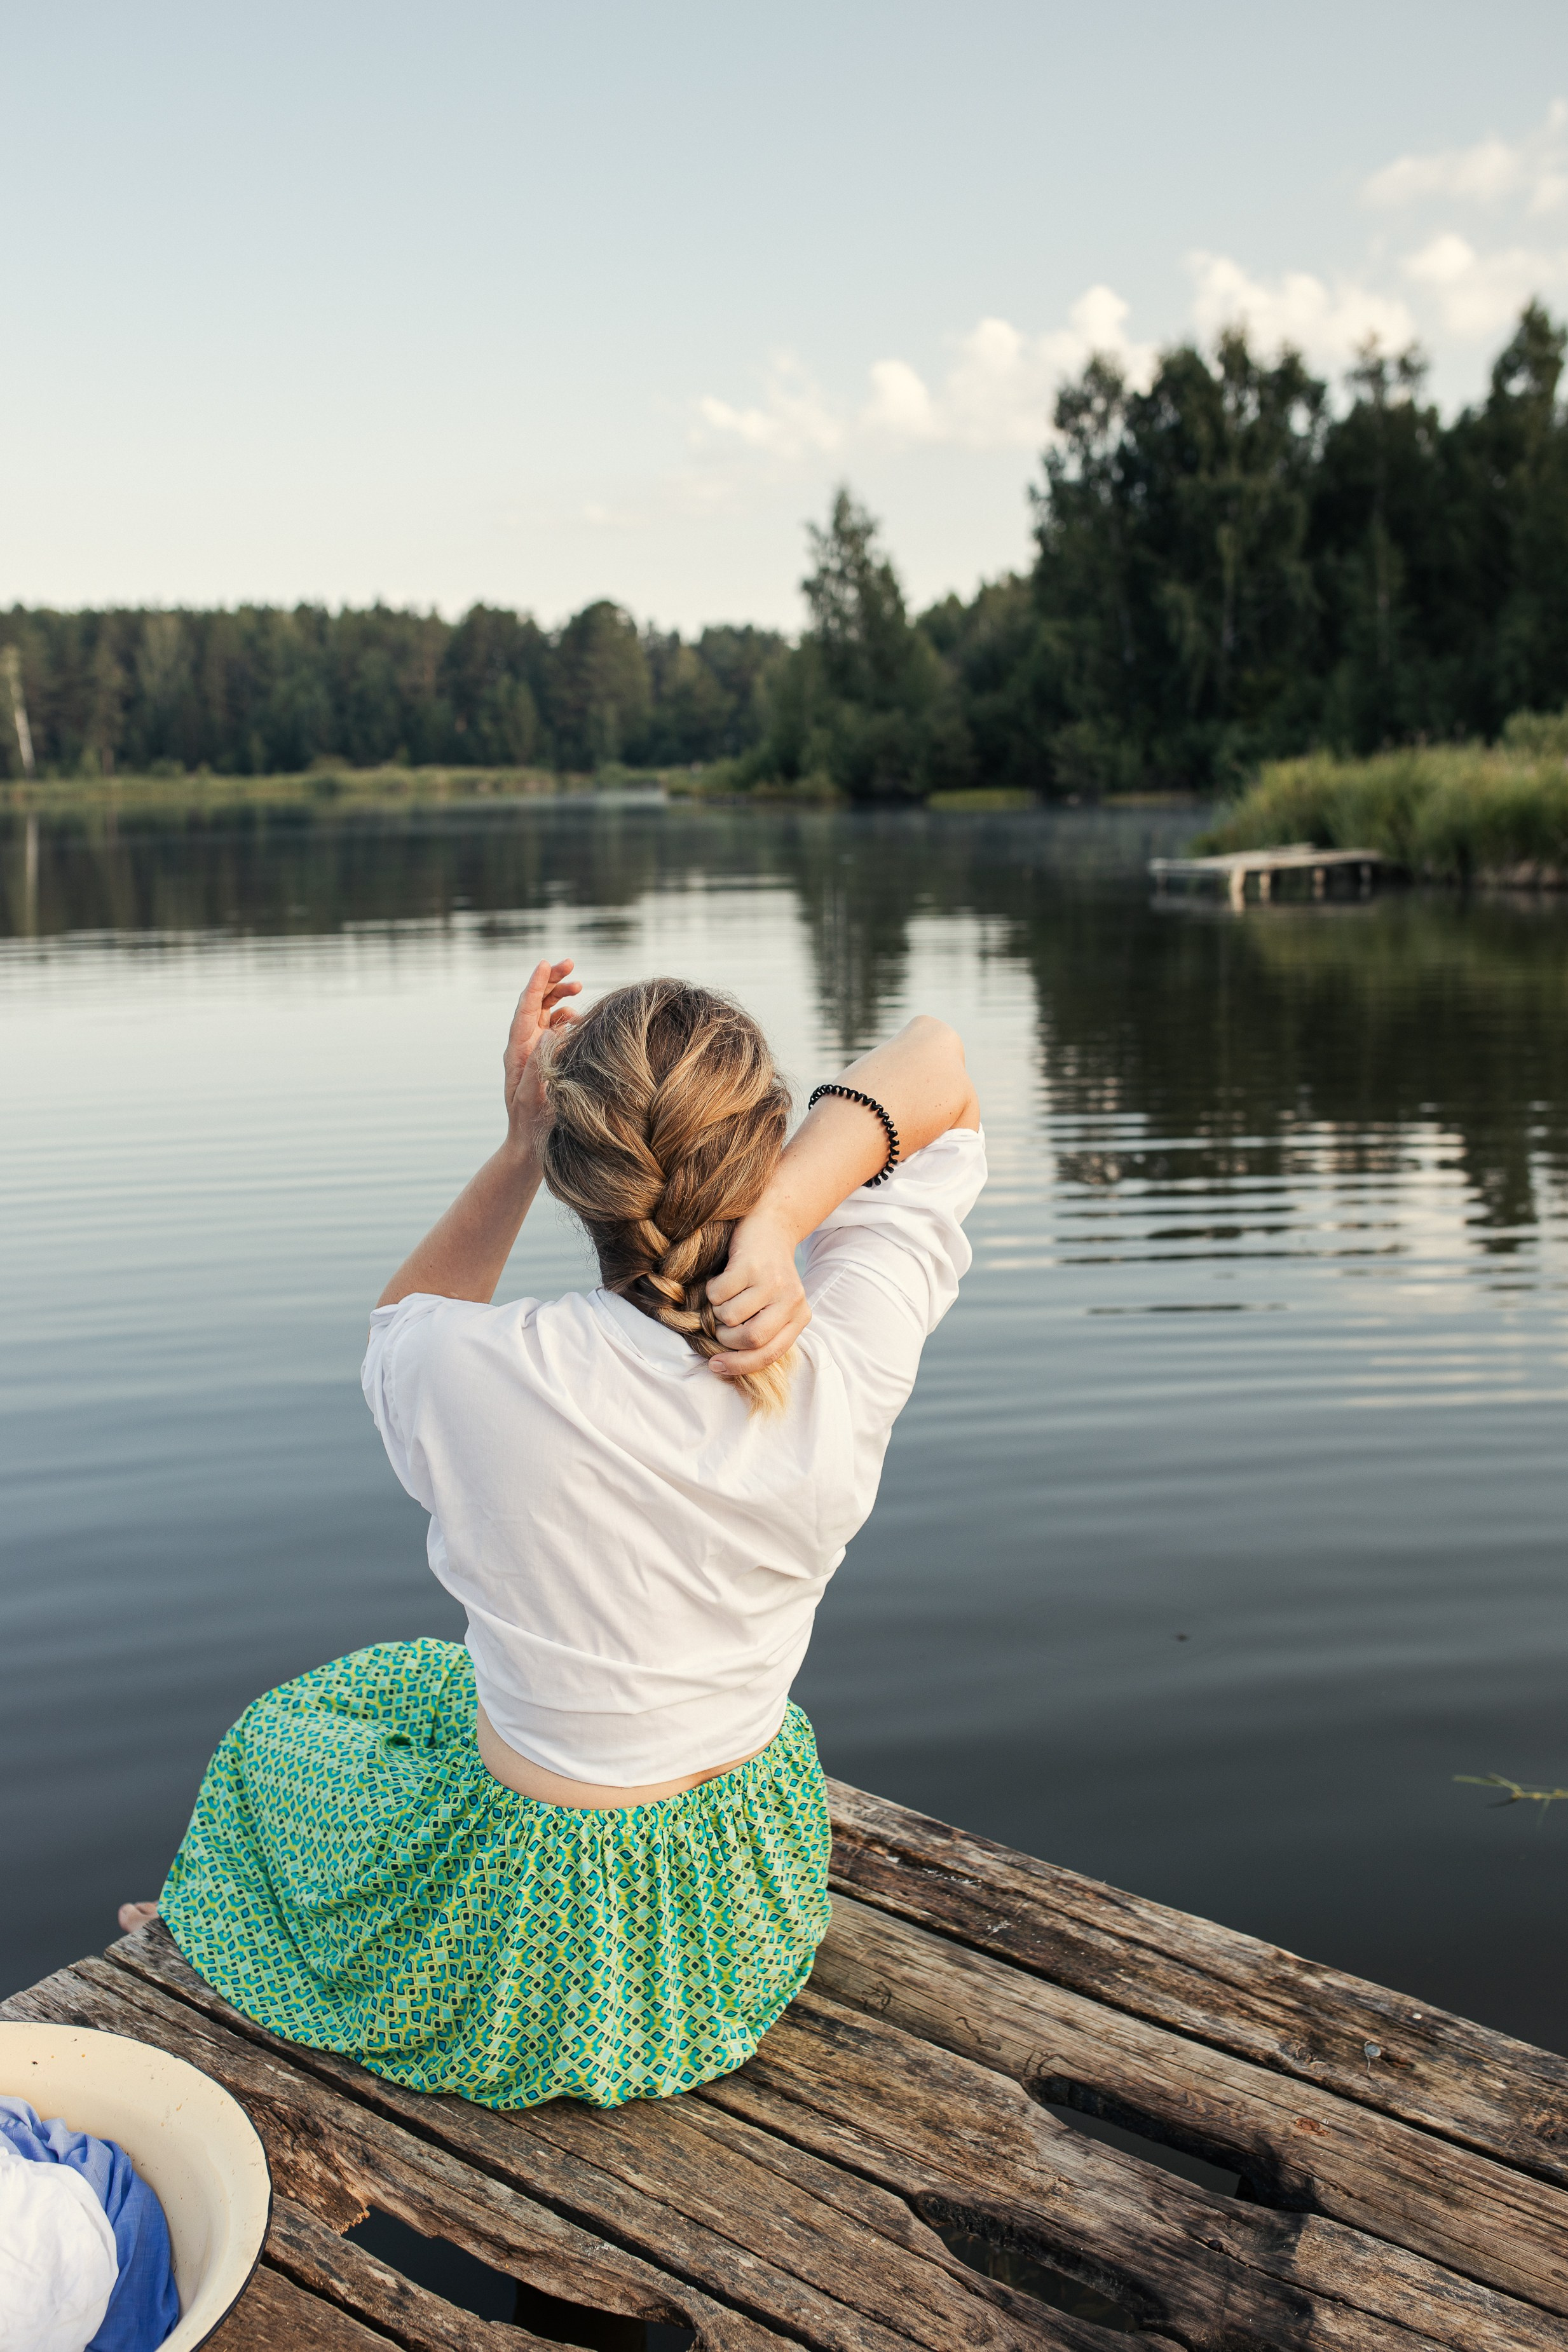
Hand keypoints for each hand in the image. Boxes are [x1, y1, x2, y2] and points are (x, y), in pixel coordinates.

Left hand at [503, 958, 581, 1148]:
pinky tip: (577, 1016)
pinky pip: (552, 1032)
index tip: (546, 963)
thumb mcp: (532, 1094)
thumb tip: (552, 1029)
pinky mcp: (544, 1062)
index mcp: (518, 1052)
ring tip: (578, 985)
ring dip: (559, 997)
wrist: (529, 1148)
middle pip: (534, 1005)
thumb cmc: (531, 1126)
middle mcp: (524, 1049)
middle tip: (571, 964)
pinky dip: (564, 1018)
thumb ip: (539, 1062)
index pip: (525, 1009)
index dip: (536, 984)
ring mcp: (534, 1054)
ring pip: (544, 1015)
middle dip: (551, 982)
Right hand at [705, 1205, 810, 1377]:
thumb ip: (763, 1330)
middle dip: (726, 1338)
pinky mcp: (750, 1266)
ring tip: (725, 1295)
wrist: (769, 1223)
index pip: (770, 1354)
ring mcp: (771, 1282)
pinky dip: (712, 1290)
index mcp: (800, 1315)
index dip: (740, 1365)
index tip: (716, 1365)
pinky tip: (722, 1278)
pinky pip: (719, 1294)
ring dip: (718, 1310)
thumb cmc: (765, 1272)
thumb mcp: (774, 1303)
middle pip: (751, 1339)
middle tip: (720, 1324)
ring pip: (731, 1317)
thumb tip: (729, 1362)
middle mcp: (791, 1300)